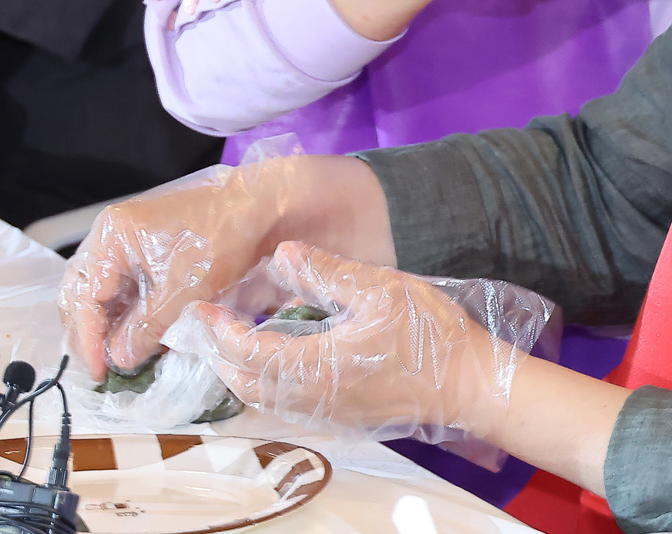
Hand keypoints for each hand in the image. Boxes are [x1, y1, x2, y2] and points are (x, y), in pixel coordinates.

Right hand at [59, 158, 291, 382]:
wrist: (258, 208)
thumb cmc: (220, 241)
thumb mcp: (181, 292)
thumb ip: (144, 329)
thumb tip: (117, 360)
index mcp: (111, 236)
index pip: (83, 295)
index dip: (87, 339)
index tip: (96, 373)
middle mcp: (111, 234)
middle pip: (82, 291)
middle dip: (87, 333)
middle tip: (99, 368)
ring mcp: (127, 240)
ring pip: (101, 290)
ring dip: (105, 325)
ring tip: (115, 359)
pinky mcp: (145, 248)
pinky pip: (123, 285)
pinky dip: (125, 313)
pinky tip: (134, 337)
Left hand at [185, 241, 551, 445]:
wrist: (472, 386)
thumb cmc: (429, 335)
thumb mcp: (380, 289)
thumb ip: (327, 273)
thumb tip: (282, 253)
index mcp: (317, 366)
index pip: (248, 353)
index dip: (217, 331)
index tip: (199, 309)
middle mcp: (315, 398)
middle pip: (247, 385)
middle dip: (219, 355)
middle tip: (208, 322)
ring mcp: (329, 412)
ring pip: (265, 399)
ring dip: (242, 371)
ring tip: (234, 335)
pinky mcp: (343, 417)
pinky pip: (288, 404)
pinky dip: (267, 381)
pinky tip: (276, 354)